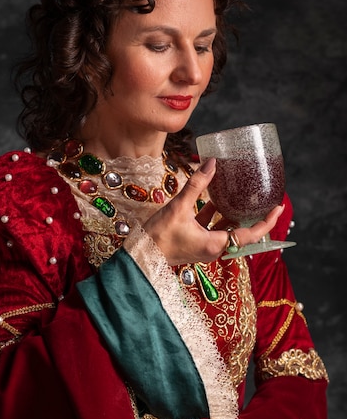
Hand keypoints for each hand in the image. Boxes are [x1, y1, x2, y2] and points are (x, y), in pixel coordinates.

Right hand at [143, 158, 283, 265]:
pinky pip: (212, 229)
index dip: (266, 222)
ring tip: (241, 197)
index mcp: (216, 244)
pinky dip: (216, 216)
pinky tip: (214, 199)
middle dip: (252, 217)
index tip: (278, 207)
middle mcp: (214, 248)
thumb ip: (196, 185)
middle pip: (242, 233)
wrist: (139, 255)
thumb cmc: (159, 236)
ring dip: (233, 215)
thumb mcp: (179, 208)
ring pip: (226, 230)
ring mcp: (205, 247)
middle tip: (262, 200)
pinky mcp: (195, 243)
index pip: (250, 235)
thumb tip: (211, 163)